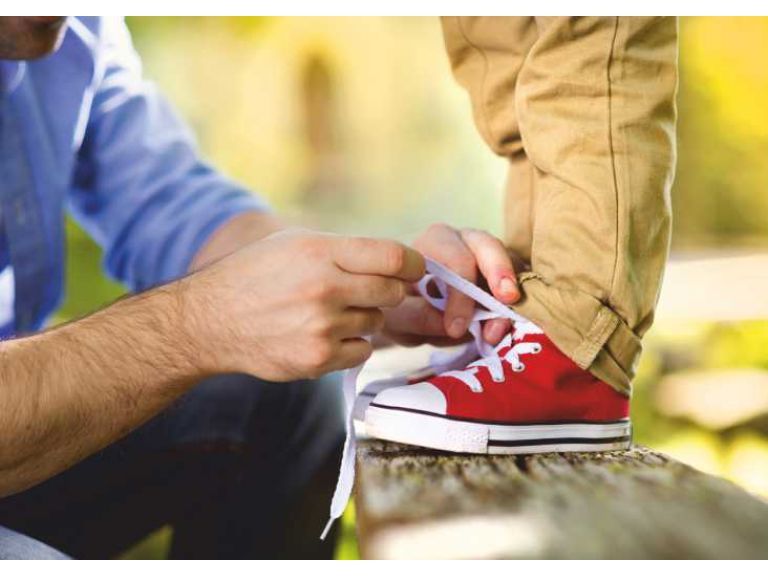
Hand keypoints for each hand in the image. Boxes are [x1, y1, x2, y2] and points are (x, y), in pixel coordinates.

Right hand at [181, 229, 424, 380]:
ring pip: (376, 322)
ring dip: (362, 318)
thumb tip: (399, 263)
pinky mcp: (318, 359)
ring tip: (327, 313)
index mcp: (320, 252)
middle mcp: (324, 288)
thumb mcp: (295, 244)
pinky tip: (323, 334)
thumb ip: (345, 251)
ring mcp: (321, 327)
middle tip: (365, 291)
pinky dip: (351, 344)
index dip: (413, 265)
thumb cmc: (256, 275)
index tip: (413, 269)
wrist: (210, 321)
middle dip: (387, 291)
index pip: (394, 257)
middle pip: (393, 292)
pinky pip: (362, 350)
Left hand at [382, 224, 519, 346]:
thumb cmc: (400, 305)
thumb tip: (454, 325)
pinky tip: (508, 325)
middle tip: (507, 300)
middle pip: (489, 245)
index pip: (455, 259)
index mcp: (434, 242)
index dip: (460, 295)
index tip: (455, 329)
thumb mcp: (397, 315)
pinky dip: (517, 303)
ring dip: (510, 298)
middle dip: (499, 272)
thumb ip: (417, 317)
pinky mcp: (504, 274)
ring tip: (502, 328)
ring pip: (509, 264)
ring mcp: (488, 255)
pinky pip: (519, 282)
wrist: (406, 309)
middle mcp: (464, 240)